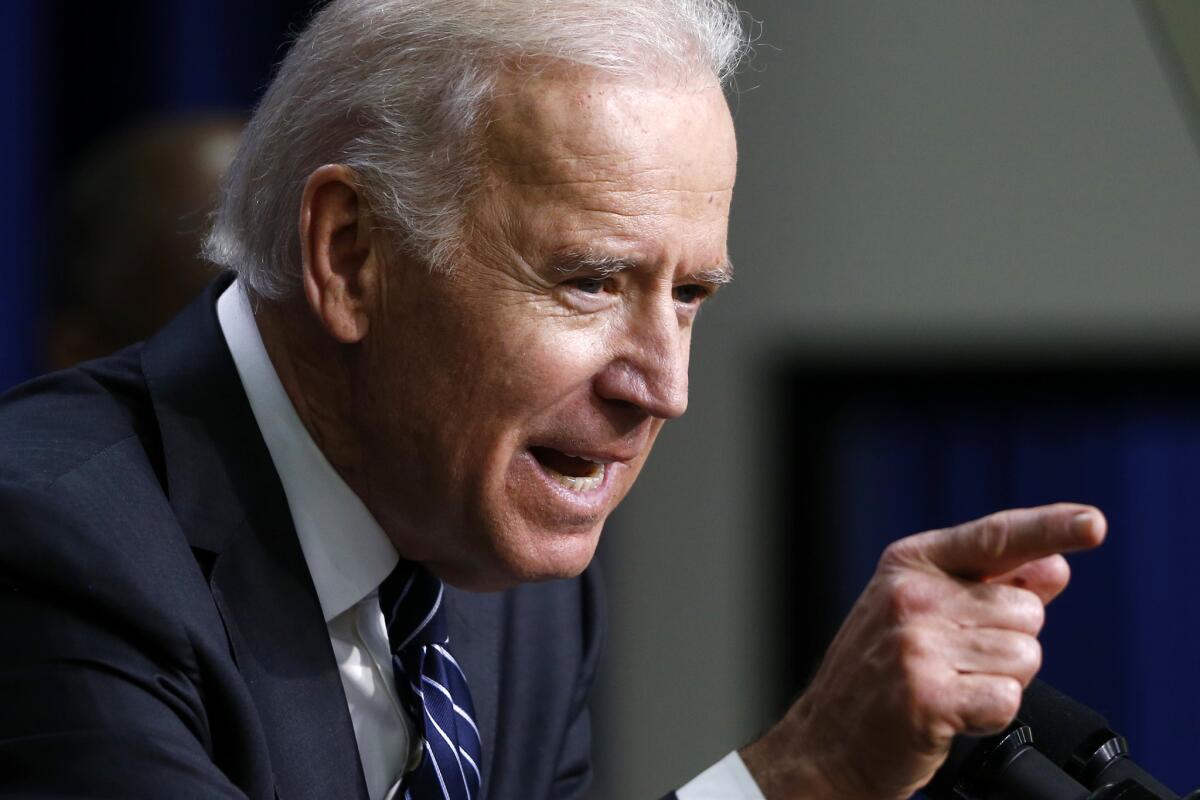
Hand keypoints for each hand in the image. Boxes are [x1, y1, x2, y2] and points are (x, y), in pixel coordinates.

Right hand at [739, 503, 1105, 799]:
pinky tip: (952, 714)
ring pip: (1024, 657)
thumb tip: (1054, 566)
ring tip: (950, 687)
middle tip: (955, 663)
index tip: (1093, 524)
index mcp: (910, 564)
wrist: (826, 742)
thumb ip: (990, 585)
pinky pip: (1007, 699)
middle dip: (1008, 644)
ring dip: (1000, 682)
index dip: (1051, 527)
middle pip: (1027, 611)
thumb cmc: (878, 676)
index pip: (995, 536)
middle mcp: (911, 595)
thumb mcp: (921, 612)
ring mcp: (915, 644)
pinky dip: (990, 716)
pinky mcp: (926, 695)